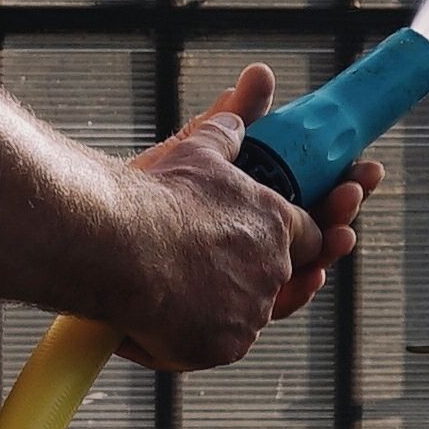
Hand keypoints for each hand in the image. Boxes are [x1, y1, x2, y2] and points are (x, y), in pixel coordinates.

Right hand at [101, 65, 378, 372]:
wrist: (117, 245)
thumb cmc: (157, 194)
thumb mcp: (197, 150)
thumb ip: (228, 125)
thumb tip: (256, 82)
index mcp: (275, 222)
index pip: (311, 234)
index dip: (302, 238)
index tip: (286, 240)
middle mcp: (272, 270)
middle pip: (283, 280)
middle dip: (260, 274)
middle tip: (220, 268)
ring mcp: (250, 312)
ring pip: (247, 314)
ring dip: (226, 305)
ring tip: (191, 292)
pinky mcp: (223, 346)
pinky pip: (217, 343)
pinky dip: (196, 334)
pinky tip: (170, 322)